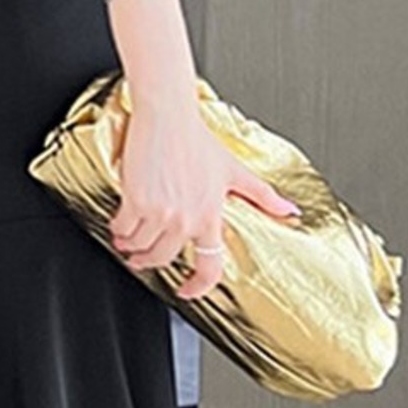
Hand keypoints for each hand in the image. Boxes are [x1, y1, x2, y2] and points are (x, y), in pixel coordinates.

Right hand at [109, 90, 301, 300]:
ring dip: (131, 248)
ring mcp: (159, 212)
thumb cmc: (196, 140)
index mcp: (210, 215)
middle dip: (150, 263)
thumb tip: (289, 210)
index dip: (199, 286)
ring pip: (140, 247)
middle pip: (164, 259)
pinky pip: (122, 229)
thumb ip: (262, 195)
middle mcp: (185, 219)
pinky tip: (119, 225)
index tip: (188, 291)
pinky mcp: (136, 200)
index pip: (210, 264)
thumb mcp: (234, 170)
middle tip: (142, 259)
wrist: (168, 116)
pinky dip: (118, 230)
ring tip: (128, 241)